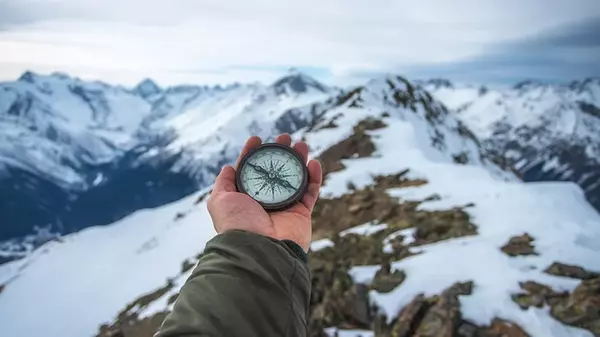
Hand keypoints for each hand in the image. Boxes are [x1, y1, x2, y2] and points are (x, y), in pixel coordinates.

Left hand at [207, 134, 321, 250]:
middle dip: (280, 153)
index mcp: (246, 197)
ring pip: (295, 178)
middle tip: (285, 138)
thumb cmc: (237, 225)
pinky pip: (311, 192)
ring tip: (301, 145)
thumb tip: (227, 168)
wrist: (260, 250)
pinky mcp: (301, 214)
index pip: (251, 171)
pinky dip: (314, 177)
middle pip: (276, 171)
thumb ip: (223, 184)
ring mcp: (285, 207)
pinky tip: (314, 163)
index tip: (257, 139)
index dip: (253, 153)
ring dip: (299, 160)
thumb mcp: (220, 201)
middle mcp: (266, 201)